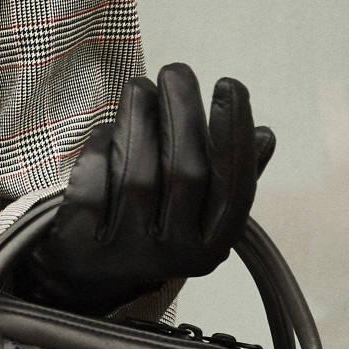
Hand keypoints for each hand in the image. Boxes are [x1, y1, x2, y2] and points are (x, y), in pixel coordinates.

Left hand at [9, 64, 275, 316]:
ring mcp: (128, 253)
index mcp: (211, 245)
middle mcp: (175, 256)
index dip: (233, 134)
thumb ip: (227, 174)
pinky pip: (95, 180)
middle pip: (185, 173)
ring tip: (139, 85)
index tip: (229, 85)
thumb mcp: (193, 209)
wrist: (86, 277)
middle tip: (177, 71)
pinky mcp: (83, 243)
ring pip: (138, 173)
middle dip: (183, 113)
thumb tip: (265, 135)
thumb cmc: (150, 225)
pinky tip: (106, 129)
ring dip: (139, 119)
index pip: (233, 186)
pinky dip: (100, 146)